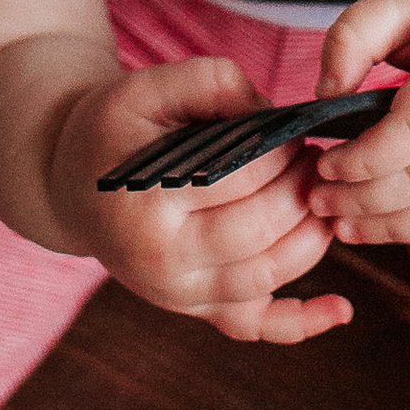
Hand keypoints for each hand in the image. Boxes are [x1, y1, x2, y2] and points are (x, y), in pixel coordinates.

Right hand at [53, 58, 351, 345]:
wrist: (69, 185)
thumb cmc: (113, 131)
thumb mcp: (144, 87)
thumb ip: (211, 83)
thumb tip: (276, 116)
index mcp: (145, 204)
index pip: (240, 180)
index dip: (282, 153)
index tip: (294, 132)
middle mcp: (161, 263)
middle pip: (260, 231)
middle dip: (302, 190)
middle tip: (315, 159)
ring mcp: (179, 295)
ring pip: (268, 276)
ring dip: (312, 236)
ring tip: (322, 195)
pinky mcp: (194, 310)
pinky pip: (253, 326)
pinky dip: (301, 322)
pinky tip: (340, 308)